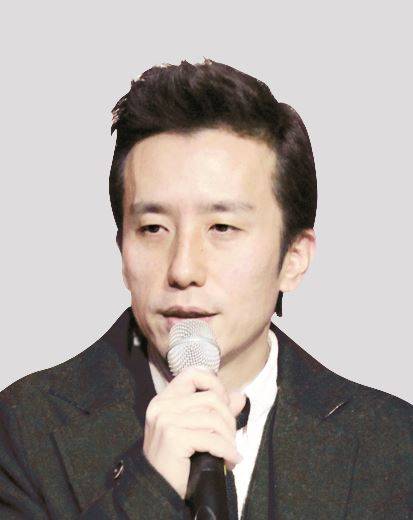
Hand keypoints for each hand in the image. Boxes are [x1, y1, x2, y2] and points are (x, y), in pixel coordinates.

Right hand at [142, 367, 245, 498]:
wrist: (157, 490)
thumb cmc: (176, 460)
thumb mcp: (195, 429)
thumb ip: (216, 411)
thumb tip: (240, 396)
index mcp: (164, 399)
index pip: (192, 373)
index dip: (214, 383)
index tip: (224, 403)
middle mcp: (162, 405)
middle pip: (211, 398)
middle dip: (229, 420)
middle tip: (230, 439)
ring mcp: (166, 419)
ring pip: (214, 418)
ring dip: (229, 438)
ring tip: (230, 452)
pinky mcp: (173, 436)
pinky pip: (212, 439)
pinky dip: (227, 450)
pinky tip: (231, 460)